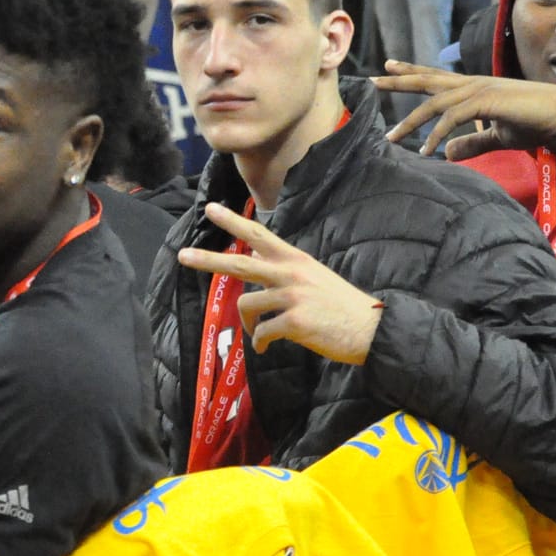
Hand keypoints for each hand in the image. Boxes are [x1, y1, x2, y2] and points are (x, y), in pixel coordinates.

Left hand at [177, 203, 383, 363]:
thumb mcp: (314, 276)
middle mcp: (291, 274)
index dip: (232, 222)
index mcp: (296, 260)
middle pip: (240, 264)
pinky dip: (261, 342)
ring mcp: (293, 298)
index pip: (258, 235)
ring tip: (257, 333)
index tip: (210, 208)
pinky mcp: (296, 323)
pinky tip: (267, 348)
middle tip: (183, 255)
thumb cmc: (341, 305)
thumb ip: (284, 270)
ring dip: (247, 324)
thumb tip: (254, 263)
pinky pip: (263, 333)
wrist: (373, 330)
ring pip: (247, 305)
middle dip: (208, 259)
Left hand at [375, 58, 555, 159]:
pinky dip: (437, 134)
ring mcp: (479, 91)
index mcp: (474, 88)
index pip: (436, 77)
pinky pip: (452, 118)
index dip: (412, 72)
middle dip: (398, 80)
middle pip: (427, 80)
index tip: (389, 67)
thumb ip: (472, 143)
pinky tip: (427, 150)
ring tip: (391, 137)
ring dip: (411, 121)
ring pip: (434, 102)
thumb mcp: (498, 136)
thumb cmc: (536, 123)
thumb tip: (447, 153)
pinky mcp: (486, 102)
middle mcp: (472, 84)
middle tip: (372, 80)